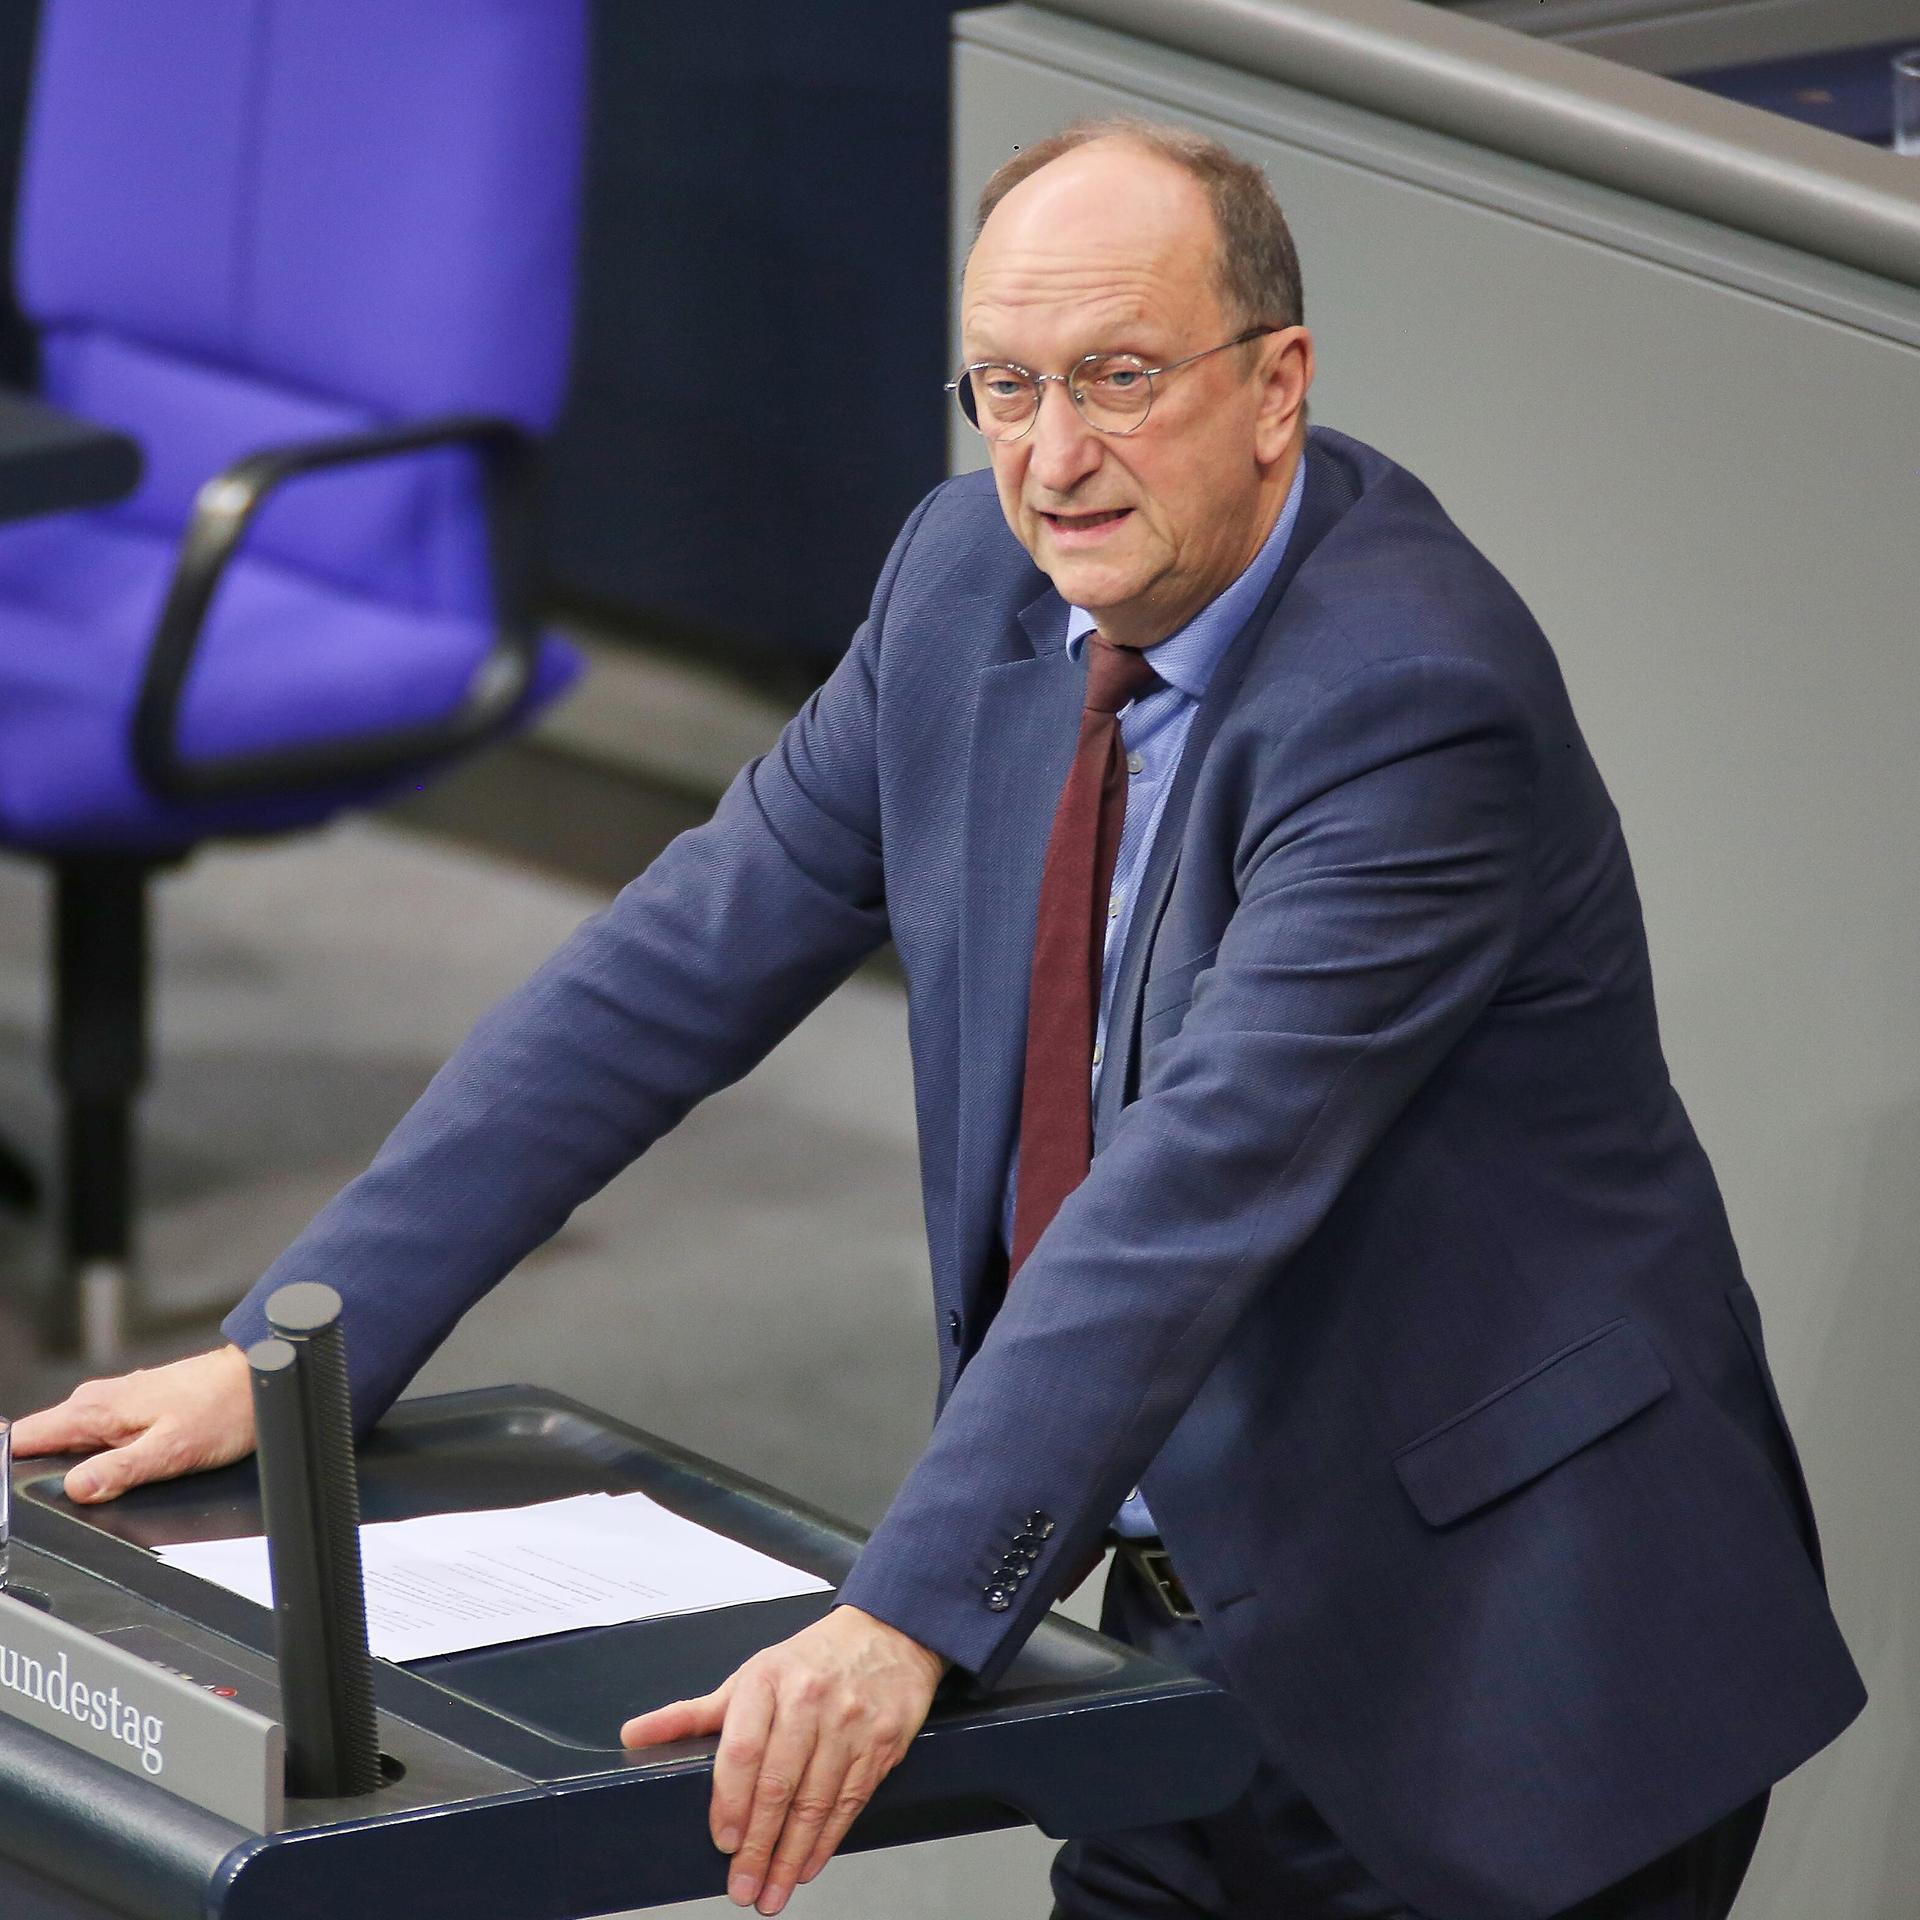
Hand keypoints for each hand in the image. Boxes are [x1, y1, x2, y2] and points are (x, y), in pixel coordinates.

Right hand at [9, 1344, 256, 1502]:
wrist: (257, 1380)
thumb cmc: (224, 1408)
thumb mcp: (172, 1450)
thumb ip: (120, 1470)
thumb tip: (78, 1488)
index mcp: (95, 1410)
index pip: (21, 1438)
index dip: (5, 1467)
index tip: (8, 1493)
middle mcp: (98, 1402)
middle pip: (40, 1444)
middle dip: (32, 1474)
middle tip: (37, 1504)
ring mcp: (114, 1405)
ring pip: (69, 1443)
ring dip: (63, 1467)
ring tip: (73, 1494)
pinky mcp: (132, 1410)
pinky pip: (94, 1439)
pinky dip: (90, 1458)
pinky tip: (103, 1476)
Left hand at [620, 1603, 947, 1914]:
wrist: (886, 1635)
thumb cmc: (809, 1661)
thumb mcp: (750, 1676)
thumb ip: (693, 1713)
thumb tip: (634, 1735)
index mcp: (768, 1680)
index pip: (742, 1749)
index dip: (730, 1801)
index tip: (722, 1842)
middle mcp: (810, 1700)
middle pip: (778, 1785)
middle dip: (758, 1846)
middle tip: (742, 1888)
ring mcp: (850, 1723)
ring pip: (815, 1802)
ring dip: (791, 1856)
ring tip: (772, 1892)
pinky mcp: (881, 1744)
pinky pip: (849, 1802)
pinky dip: (827, 1840)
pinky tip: (808, 1864)